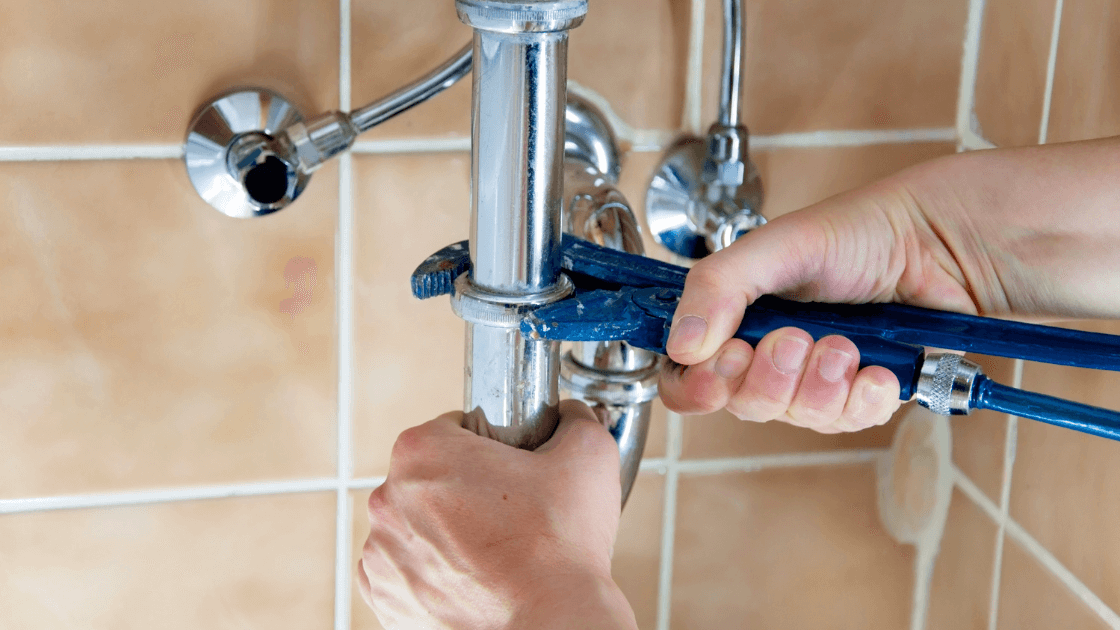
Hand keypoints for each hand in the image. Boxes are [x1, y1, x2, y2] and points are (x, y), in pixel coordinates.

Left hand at [358, 400, 637, 629]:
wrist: (551, 625)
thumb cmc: (560, 549)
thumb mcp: (588, 455)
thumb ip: (575, 418)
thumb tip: (570, 415)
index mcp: (421, 452)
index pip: (453, 429)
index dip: (488, 446)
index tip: (510, 471)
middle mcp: (388, 499)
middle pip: (430, 477)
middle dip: (464, 489)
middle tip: (509, 512)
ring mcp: (381, 554)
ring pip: (416, 524)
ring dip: (445, 531)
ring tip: (494, 550)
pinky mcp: (385, 598)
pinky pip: (404, 570)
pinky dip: (432, 572)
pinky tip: (471, 577)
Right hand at [658, 149, 1010, 432]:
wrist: (939, 242)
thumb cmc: (860, 232)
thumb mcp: (775, 247)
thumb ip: (717, 287)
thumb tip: (681, 345)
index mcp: (735, 317)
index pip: (686, 375)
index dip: (696, 384)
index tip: (723, 366)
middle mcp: (769, 352)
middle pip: (740, 404)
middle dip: (769, 377)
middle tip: (794, 339)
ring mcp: (815, 377)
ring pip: (795, 416)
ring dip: (820, 385)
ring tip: (844, 344)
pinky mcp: (861, 394)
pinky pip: (848, 422)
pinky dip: (863, 398)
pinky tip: (877, 370)